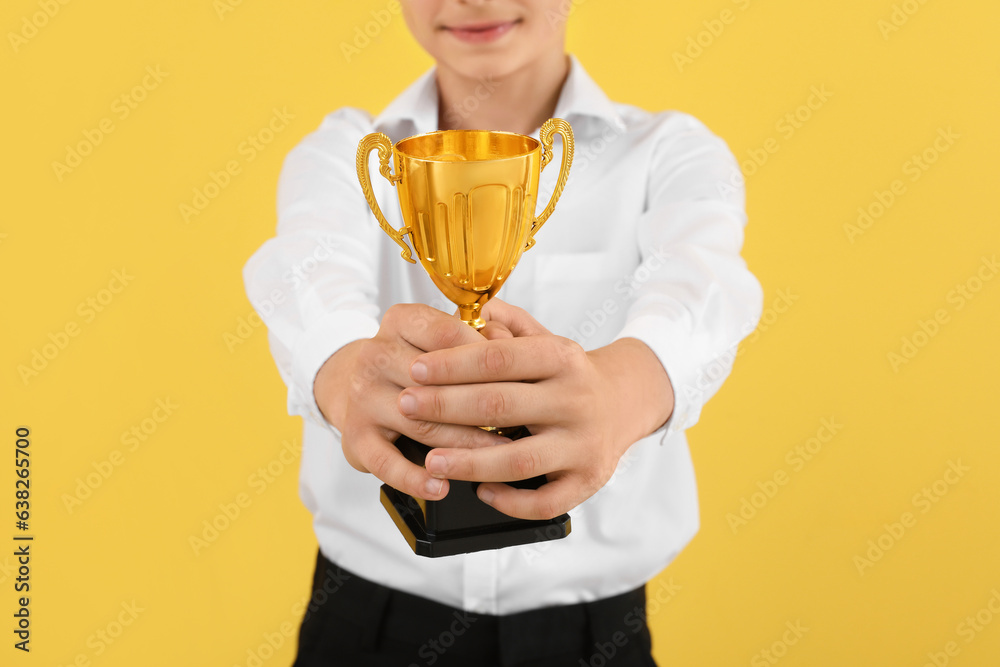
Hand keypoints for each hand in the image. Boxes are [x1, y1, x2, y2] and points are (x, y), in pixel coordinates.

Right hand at [313, 304, 510, 501]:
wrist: (357, 386)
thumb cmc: (416, 364)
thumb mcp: (443, 339)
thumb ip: (479, 337)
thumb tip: (507, 342)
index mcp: (400, 321)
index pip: (447, 335)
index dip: (486, 357)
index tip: (520, 376)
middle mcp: (375, 355)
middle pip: (435, 383)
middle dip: (482, 406)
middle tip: (520, 423)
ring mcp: (362, 397)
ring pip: (420, 424)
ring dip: (462, 445)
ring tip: (496, 458)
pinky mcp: (356, 437)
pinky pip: (387, 463)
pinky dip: (416, 479)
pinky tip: (441, 486)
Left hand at [397, 299, 674, 519]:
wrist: (626, 403)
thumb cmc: (569, 375)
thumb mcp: (547, 340)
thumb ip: (512, 325)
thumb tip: (481, 308)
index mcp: (563, 358)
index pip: (501, 358)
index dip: (454, 363)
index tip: (416, 368)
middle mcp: (576, 399)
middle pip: (502, 405)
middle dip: (446, 406)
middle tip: (405, 405)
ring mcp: (584, 443)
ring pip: (520, 459)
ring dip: (470, 462)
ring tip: (432, 460)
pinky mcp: (588, 480)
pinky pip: (546, 500)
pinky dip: (512, 500)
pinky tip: (482, 491)